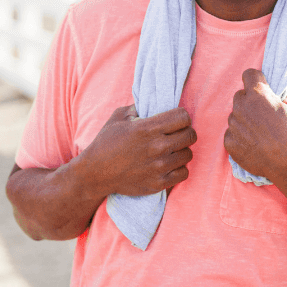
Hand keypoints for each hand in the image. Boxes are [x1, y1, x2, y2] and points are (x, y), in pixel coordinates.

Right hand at [74, 105, 196, 197]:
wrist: (95, 173)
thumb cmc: (106, 142)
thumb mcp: (118, 117)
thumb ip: (138, 107)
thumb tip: (154, 103)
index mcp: (147, 129)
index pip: (183, 117)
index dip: (181, 116)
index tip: (175, 120)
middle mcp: (156, 147)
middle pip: (191, 135)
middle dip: (185, 132)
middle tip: (175, 135)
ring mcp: (159, 167)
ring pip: (188, 154)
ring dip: (181, 151)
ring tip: (170, 150)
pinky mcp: (159, 183)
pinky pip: (184, 173)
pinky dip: (179, 168)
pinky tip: (169, 165)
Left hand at [224, 68, 286, 186]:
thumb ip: (284, 97)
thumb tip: (277, 96)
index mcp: (258, 95)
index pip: (248, 74)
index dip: (257, 80)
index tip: (262, 88)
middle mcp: (241, 107)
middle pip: (240, 96)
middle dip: (250, 101)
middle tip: (263, 114)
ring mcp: (233, 125)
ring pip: (235, 115)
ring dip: (245, 120)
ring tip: (261, 133)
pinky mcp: (229, 142)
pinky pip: (232, 133)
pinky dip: (240, 136)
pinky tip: (254, 144)